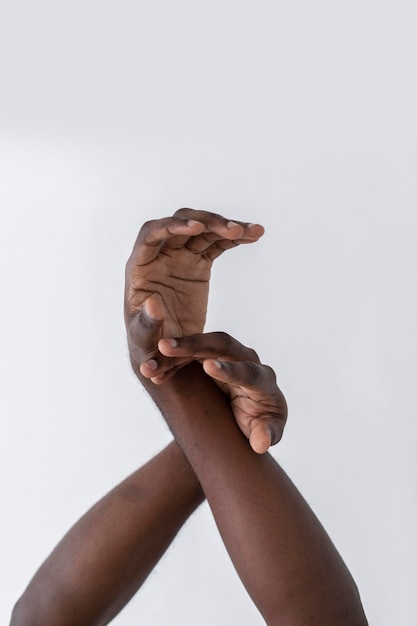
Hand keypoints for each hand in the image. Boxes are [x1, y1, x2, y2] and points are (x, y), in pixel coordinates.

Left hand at [125, 208, 263, 374]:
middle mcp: (159, 255)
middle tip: (233, 231)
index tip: (197, 227)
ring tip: (252, 231)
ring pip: (203, 230)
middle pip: (182, 224)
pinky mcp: (197, 262)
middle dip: (207, 223)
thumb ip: (147, 325)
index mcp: (140, 267)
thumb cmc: (146, 347)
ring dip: (227, 227)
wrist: (164, 350)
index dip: (173, 227)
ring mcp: (179, 256)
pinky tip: (255, 235)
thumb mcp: (144, 341)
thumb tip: (153, 304)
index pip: (152, 235)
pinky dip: (235, 239)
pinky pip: (217, 243)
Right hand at [157, 332, 287, 453]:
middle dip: (194, 345)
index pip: (247, 371)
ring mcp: (227, 355)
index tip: (209, 366)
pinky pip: (189, 352)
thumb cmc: (261, 422)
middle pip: (222, 346)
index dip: (229, 370)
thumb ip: (266, 435)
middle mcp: (246, 360)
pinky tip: (151, 368)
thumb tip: (260, 443)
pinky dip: (171, 359)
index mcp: (263, 380)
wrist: (253, 411)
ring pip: (202, 345)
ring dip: (175, 350)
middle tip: (165, 346)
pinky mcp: (210, 355)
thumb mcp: (268, 432)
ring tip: (149, 360)